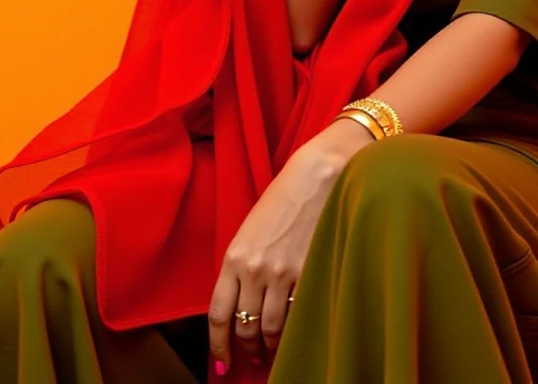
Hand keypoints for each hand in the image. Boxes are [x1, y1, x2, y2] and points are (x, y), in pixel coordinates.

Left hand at [208, 117, 375, 371]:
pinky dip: (296, 331)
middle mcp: (255, 269)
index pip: (219, 314)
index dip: (219, 344)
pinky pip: (299, 315)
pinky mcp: (311, 273)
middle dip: (248, 347)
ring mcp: (284, 274)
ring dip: (272, 346)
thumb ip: (243, 265)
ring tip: (275, 350)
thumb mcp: (251, 229)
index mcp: (234, 257)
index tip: (223, 361)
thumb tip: (243, 303)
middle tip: (253, 356)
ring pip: (273, 328)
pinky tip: (297, 334)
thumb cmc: (285, 197)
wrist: (319, 175)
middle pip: (246, 326)